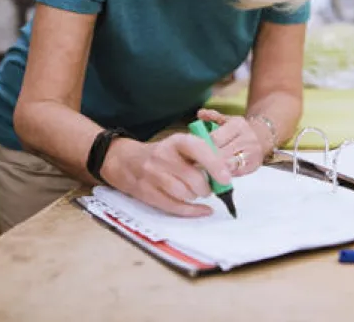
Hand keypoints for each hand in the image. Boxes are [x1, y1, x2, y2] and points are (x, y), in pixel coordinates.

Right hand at [101, 133, 232, 217]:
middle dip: (206, 187)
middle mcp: (163, 156)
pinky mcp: (147, 193)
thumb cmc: (163, 154)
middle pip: (193, 178)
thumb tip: (227, 171)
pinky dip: (192, 211)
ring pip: (184, 193)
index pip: (198, 149)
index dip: (215, 164)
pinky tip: (202, 210)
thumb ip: (202, 155)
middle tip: (209, 188)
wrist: (126, 161)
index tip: (226, 178)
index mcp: (176, 141)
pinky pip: (174, 206)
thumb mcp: (180, 146)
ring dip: (196, 196)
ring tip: (196, 192)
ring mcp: (153, 175)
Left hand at [196, 108, 270, 176]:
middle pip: (221, 153)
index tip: (193, 151)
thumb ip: (213, 117)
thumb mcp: (228, 120)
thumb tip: (200, 113)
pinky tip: (218, 173)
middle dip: (207, 158)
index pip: (215, 138)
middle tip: (195, 163)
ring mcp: (251, 153)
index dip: (203, 146)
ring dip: (215, 168)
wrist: (263, 137)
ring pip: (228, 164)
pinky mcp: (253, 165)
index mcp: (237, 125)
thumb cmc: (240, 130)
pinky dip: (225, 174)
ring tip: (205, 169)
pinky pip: (235, 173)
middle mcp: (246, 138)